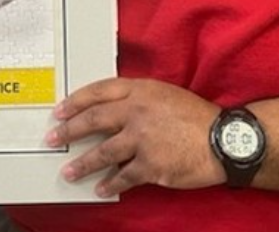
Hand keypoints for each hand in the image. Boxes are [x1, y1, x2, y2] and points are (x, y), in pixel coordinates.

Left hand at [47, 78, 224, 196]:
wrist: (223, 139)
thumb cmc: (195, 116)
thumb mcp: (164, 93)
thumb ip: (137, 98)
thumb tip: (110, 110)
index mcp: (140, 90)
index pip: (99, 91)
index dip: (76, 101)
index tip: (60, 110)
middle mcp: (137, 112)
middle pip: (94, 119)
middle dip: (70, 130)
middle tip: (54, 138)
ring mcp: (143, 139)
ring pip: (103, 152)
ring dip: (83, 163)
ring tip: (69, 171)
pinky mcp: (152, 165)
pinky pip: (124, 177)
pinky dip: (110, 184)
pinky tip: (100, 188)